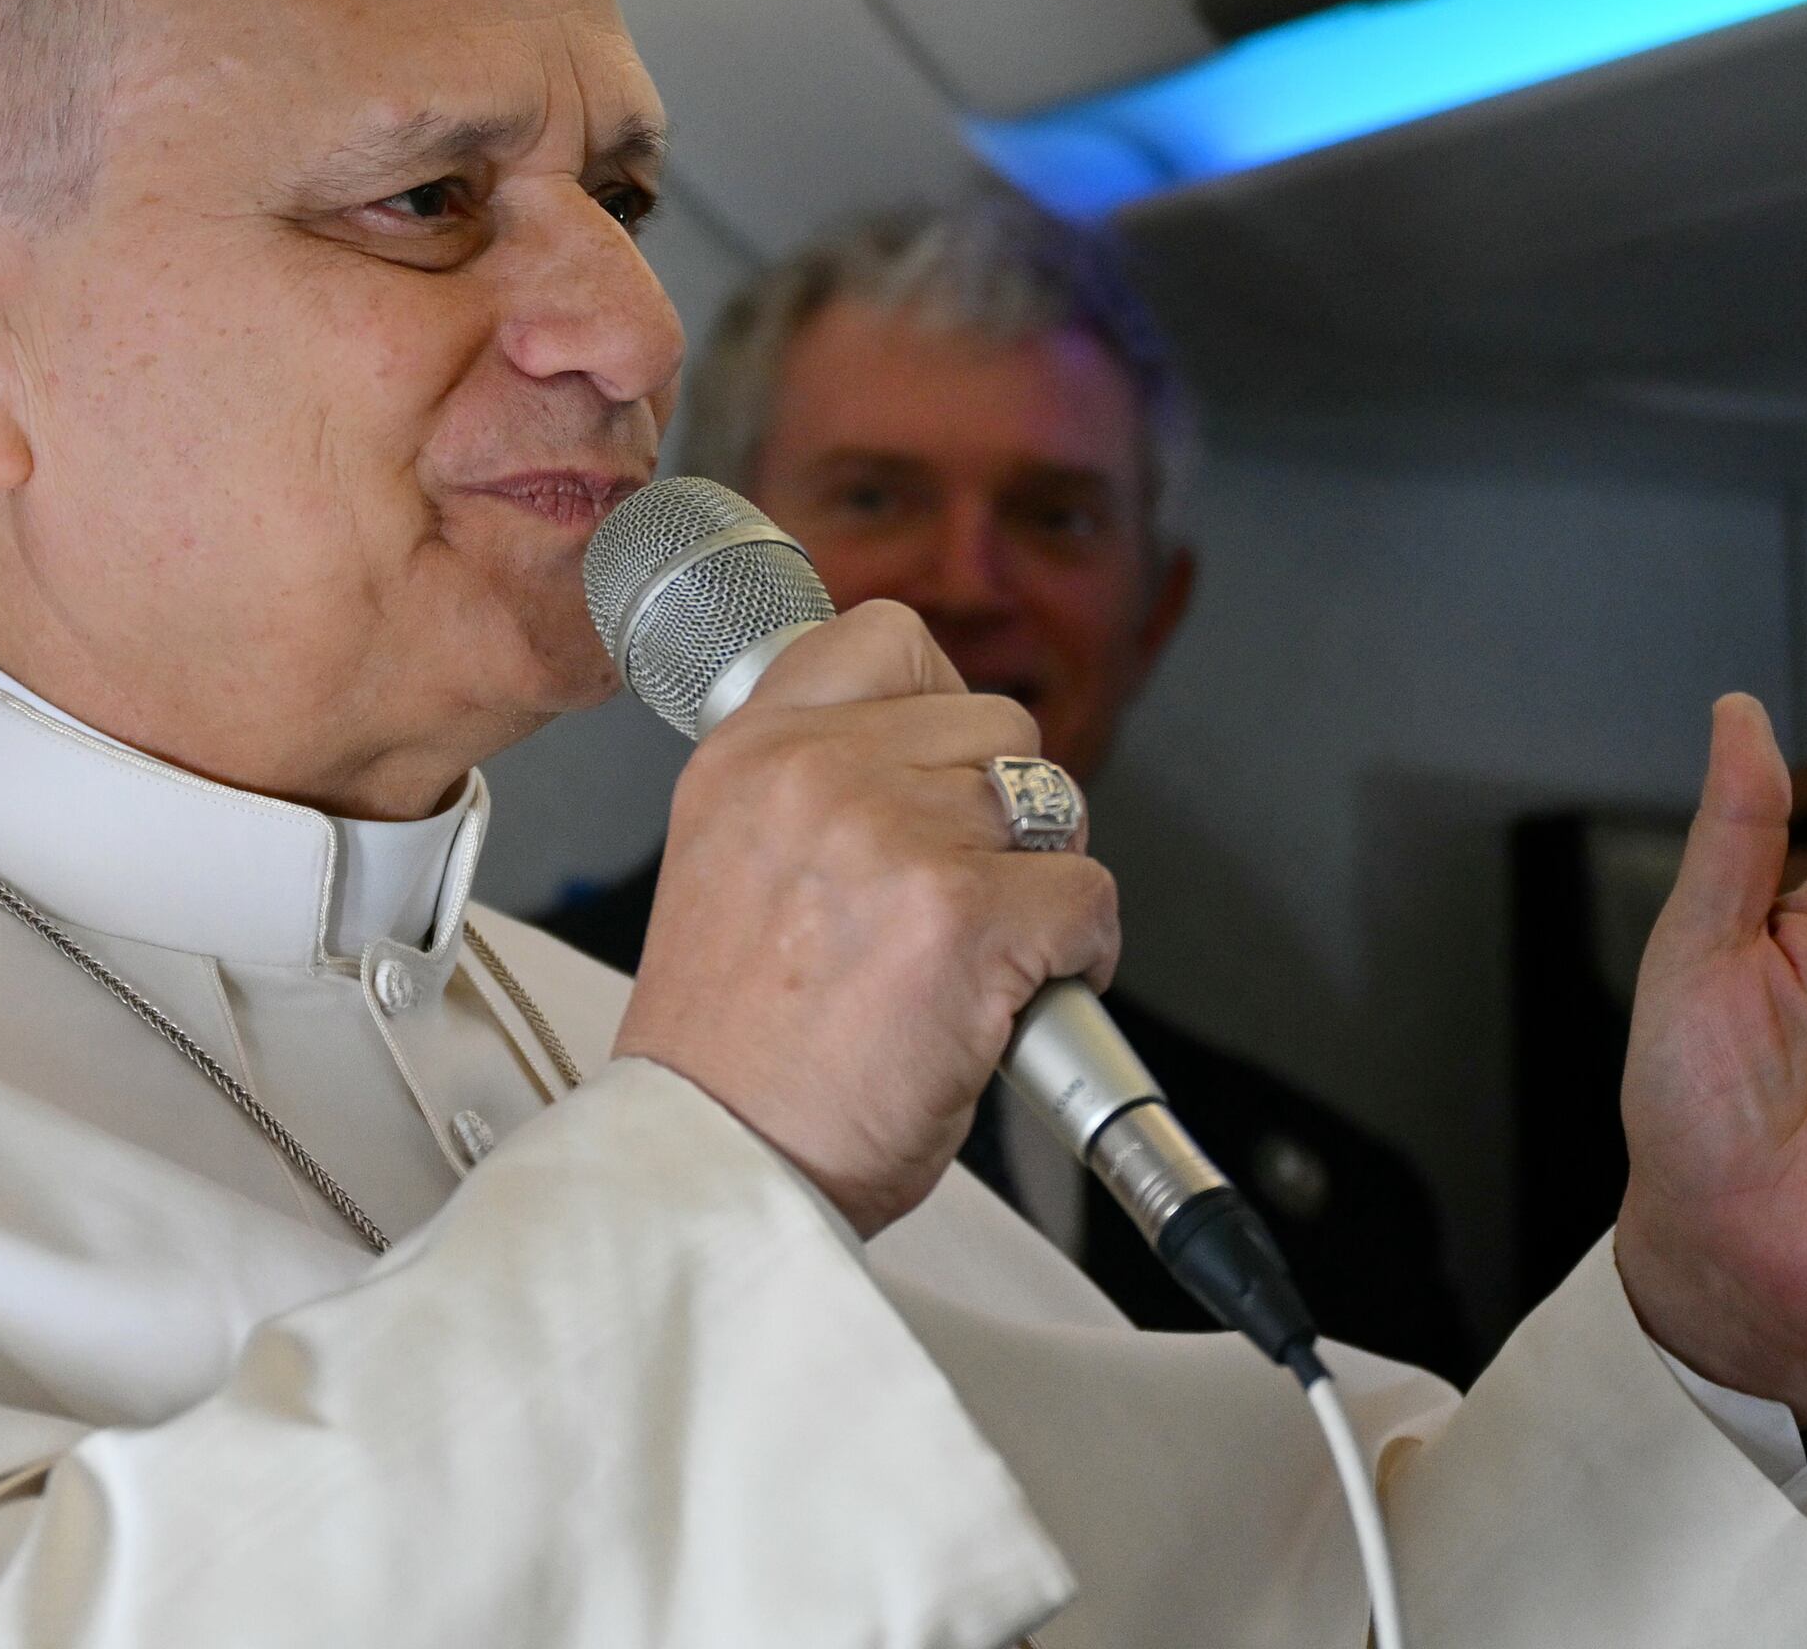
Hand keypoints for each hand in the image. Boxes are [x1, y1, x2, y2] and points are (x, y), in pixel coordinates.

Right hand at [611, 601, 1117, 1237]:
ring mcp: (894, 837)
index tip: (944, 774)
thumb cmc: (732, 1055)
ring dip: (1043, 879)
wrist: (718, 1166)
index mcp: (749, 754)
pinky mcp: (967, 917)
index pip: (888, 639)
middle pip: (998, 725)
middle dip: (1004, 813)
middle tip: (967, 896)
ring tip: (987, 954)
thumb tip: (930, 755)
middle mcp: (816, 774)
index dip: (943, 707)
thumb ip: (811, 789)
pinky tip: (1014, 1002)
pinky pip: (1088, 894)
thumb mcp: (728, 864)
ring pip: (1053, 803)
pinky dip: (1081, 955)